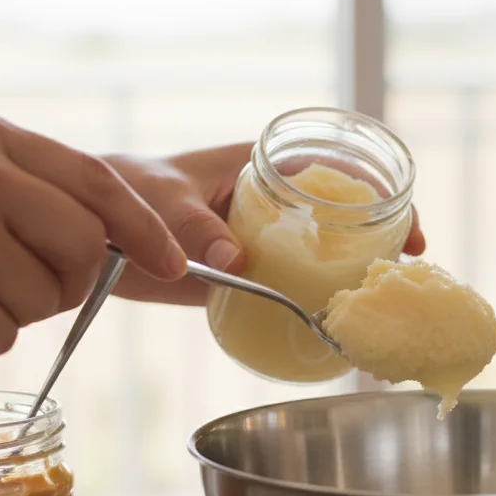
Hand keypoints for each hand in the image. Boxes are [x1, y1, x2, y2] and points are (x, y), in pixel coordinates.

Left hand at [105, 144, 426, 304]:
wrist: (90, 228)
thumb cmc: (124, 191)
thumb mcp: (161, 199)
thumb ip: (195, 228)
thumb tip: (236, 262)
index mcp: (263, 166)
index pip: (338, 171)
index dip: (380, 194)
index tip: (404, 227)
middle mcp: (273, 203)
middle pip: (343, 217)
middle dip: (381, 240)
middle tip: (406, 271)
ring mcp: (262, 241)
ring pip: (320, 256)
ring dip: (352, 277)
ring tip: (379, 307)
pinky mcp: (245, 276)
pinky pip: (286, 289)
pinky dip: (311, 305)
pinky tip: (331, 328)